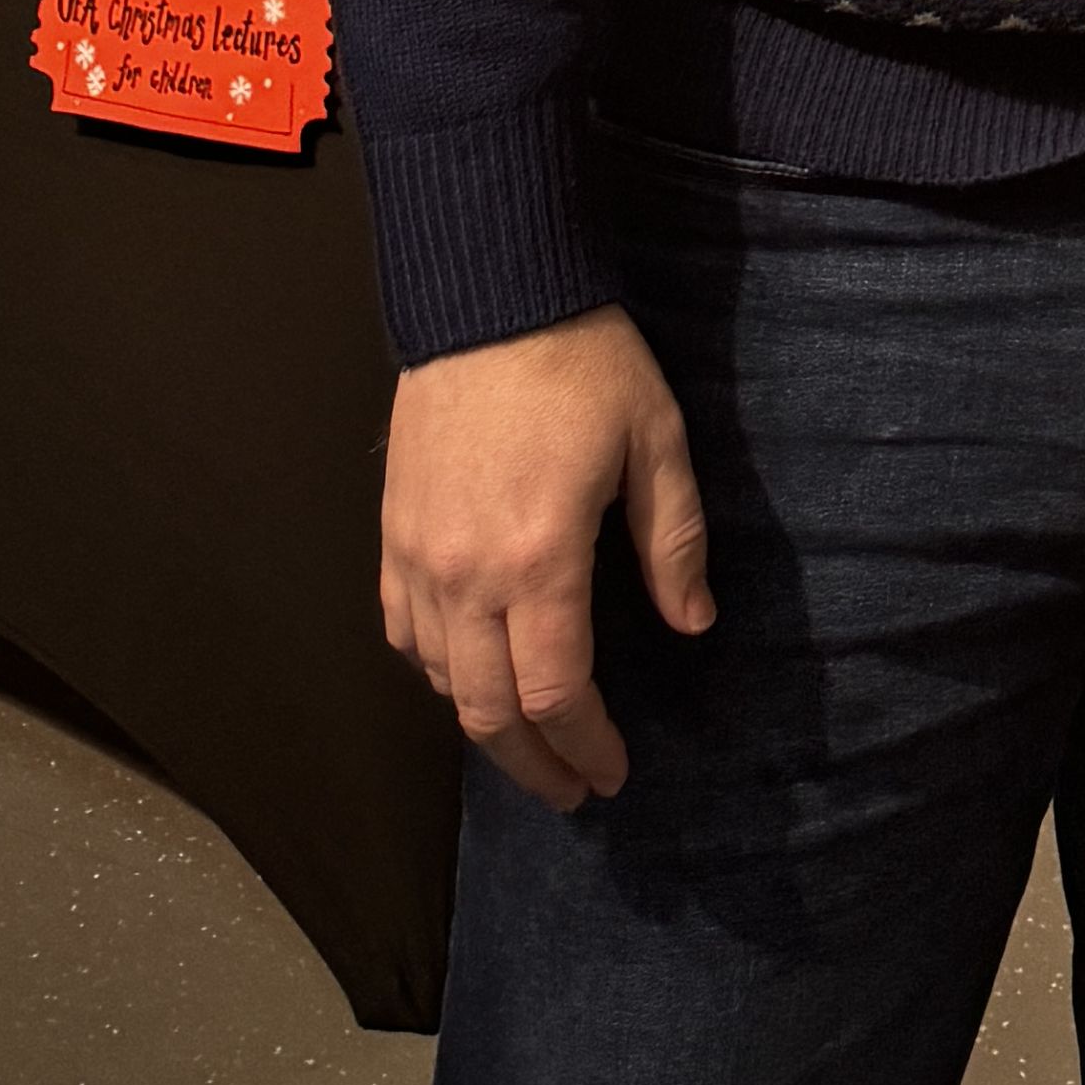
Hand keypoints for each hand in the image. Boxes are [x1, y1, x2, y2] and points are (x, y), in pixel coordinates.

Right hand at [378, 306, 711, 811]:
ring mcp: (418, 557)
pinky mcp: (391, 534)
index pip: (555, 691)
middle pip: (486, 711)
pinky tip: (467, 676)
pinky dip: (435, 671)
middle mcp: (466, 574)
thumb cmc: (584, 362)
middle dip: (533, 764)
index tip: (611, 774)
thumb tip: (693, 624)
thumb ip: (673, 543)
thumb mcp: (656, 441)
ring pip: (439, 681)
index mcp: (539, 558)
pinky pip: (402, 632)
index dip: (585, 745)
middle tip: (572, 788)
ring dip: (483, 725)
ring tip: (530, 742)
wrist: (489, 296)